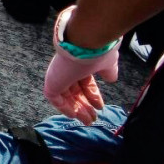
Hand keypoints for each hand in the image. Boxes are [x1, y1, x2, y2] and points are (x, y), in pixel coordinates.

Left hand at [43, 7, 119, 124]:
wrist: (86, 42)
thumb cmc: (98, 50)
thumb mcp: (108, 63)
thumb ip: (108, 71)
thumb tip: (111, 78)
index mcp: (80, 63)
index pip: (84, 82)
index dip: (92, 95)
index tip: (100, 107)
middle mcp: (68, 69)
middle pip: (75, 91)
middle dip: (84, 106)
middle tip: (93, 119)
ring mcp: (58, 75)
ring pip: (65, 96)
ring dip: (77, 110)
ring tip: (88, 121)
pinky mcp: (51, 81)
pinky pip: (54, 98)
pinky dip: (64, 107)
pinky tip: (75, 115)